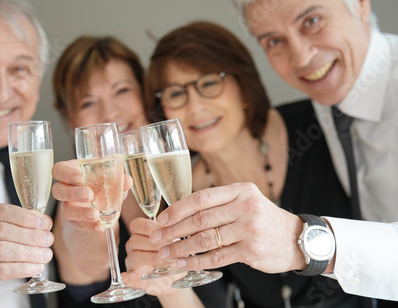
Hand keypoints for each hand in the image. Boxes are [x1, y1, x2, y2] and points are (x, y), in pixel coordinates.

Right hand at [0, 203, 52, 306]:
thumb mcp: (2, 229)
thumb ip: (20, 223)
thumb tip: (44, 222)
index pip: (3, 211)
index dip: (26, 217)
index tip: (45, 223)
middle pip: (3, 231)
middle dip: (31, 236)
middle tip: (48, 240)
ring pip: (2, 250)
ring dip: (29, 252)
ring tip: (45, 255)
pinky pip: (0, 270)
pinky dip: (22, 268)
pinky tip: (36, 267)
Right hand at [51, 159, 131, 232]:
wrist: (105, 201)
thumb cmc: (104, 182)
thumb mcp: (112, 178)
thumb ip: (118, 179)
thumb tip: (127, 181)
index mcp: (72, 171)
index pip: (59, 170)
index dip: (66, 174)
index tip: (80, 178)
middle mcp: (66, 188)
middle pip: (58, 190)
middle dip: (72, 193)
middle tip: (89, 195)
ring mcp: (69, 205)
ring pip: (66, 210)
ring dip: (81, 213)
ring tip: (95, 214)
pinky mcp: (76, 221)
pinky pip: (79, 225)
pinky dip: (90, 227)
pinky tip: (100, 227)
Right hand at [122, 218, 183, 296]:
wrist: (175, 277)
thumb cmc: (173, 256)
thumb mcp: (174, 243)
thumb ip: (171, 236)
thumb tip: (172, 231)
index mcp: (140, 234)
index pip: (137, 225)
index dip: (149, 227)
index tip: (164, 231)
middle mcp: (133, 246)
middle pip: (135, 240)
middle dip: (155, 243)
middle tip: (171, 248)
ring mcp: (132, 262)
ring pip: (135, 256)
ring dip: (153, 258)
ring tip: (169, 261)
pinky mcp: (134, 279)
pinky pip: (128, 278)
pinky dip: (128, 278)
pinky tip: (128, 277)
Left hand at [150, 183, 304, 273]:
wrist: (297, 239)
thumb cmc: (263, 219)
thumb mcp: (245, 201)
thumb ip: (218, 203)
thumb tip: (181, 211)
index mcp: (240, 191)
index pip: (201, 197)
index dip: (178, 208)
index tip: (161, 219)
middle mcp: (245, 207)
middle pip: (200, 219)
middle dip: (174, 230)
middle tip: (157, 238)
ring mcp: (249, 229)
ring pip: (206, 239)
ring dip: (181, 248)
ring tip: (165, 253)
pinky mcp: (251, 250)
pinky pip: (217, 257)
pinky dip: (197, 261)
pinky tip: (184, 263)